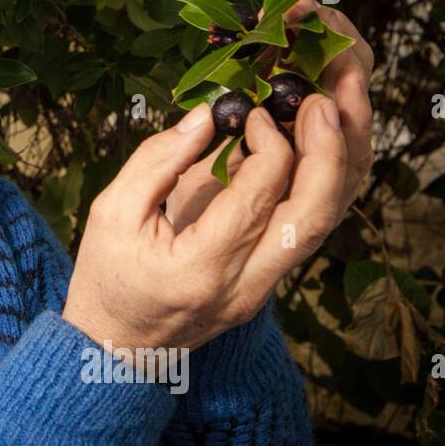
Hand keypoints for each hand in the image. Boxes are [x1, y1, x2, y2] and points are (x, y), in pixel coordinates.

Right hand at [64, 4, 364, 351]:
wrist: (117, 345)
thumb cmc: (107, 276)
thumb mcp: (111, 212)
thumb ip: (156, 161)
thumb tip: (207, 116)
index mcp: (199, 270)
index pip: (255, 201)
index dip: (267, 147)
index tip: (254, 112)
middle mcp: (243, 287)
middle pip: (312, 218)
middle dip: (328, 151)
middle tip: (321, 100)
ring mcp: (263, 290)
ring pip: (324, 226)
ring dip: (338, 164)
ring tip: (334, 112)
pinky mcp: (270, 283)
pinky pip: (309, 230)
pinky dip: (321, 184)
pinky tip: (318, 146)